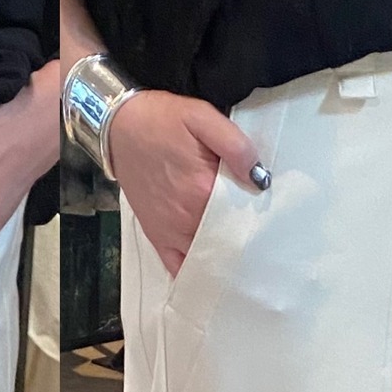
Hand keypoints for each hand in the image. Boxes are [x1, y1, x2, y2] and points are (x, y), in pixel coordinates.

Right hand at [108, 90, 264, 275]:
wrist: (120, 128)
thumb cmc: (162, 121)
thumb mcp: (203, 118)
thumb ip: (235, 147)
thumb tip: (260, 179)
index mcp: (203, 190)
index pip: (243, 216)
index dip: (259, 216)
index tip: (271, 216)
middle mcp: (187, 218)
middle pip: (227, 240)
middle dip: (245, 239)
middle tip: (263, 237)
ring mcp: (170, 231)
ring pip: (205, 257)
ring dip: (224, 258)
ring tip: (243, 256)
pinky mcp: (157, 237)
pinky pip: (177, 266)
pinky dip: (194, 273)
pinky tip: (209, 273)